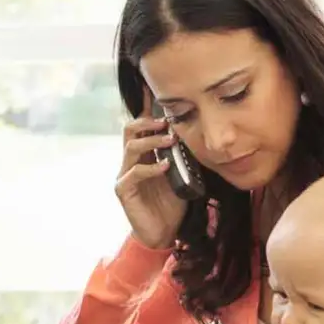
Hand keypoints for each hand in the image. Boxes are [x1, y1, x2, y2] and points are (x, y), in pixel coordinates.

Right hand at [115, 88, 187, 249]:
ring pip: (131, 147)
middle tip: (167, 122)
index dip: (146, 108)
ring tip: (170, 141)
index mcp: (145, 155)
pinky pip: (134, 173)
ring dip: (152, 141)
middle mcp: (131, 161)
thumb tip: (200, 135)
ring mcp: (125, 175)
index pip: (142, 126)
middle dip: (148, 122)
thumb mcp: (183, 174)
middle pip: (130, 129)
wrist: (163, 233)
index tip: (155, 90)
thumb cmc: (172, 204)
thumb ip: (184, 156)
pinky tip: (165, 166)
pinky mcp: (124, 190)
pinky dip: (151, 167)